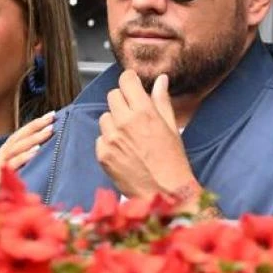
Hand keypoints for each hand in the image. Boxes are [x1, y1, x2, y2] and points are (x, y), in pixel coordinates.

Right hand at [0, 111, 54, 187]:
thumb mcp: (8, 174)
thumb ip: (21, 164)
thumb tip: (41, 153)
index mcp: (4, 155)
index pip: (20, 136)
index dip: (34, 125)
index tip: (52, 115)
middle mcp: (1, 157)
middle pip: (18, 138)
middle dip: (36, 126)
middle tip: (52, 118)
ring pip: (16, 148)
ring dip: (33, 138)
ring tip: (49, 131)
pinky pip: (12, 165)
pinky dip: (23, 157)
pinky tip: (36, 152)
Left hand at [96, 71, 202, 210]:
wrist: (164, 192)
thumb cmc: (172, 161)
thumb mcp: (172, 127)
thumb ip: (162, 100)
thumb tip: (160, 80)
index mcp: (144, 111)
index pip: (126, 80)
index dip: (130, 81)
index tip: (132, 85)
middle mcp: (124, 122)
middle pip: (113, 96)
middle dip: (122, 100)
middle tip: (133, 113)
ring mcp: (111, 138)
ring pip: (105, 116)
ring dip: (114, 121)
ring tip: (128, 135)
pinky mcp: (102, 154)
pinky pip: (100, 137)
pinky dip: (109, 141)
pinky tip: (123, 150)